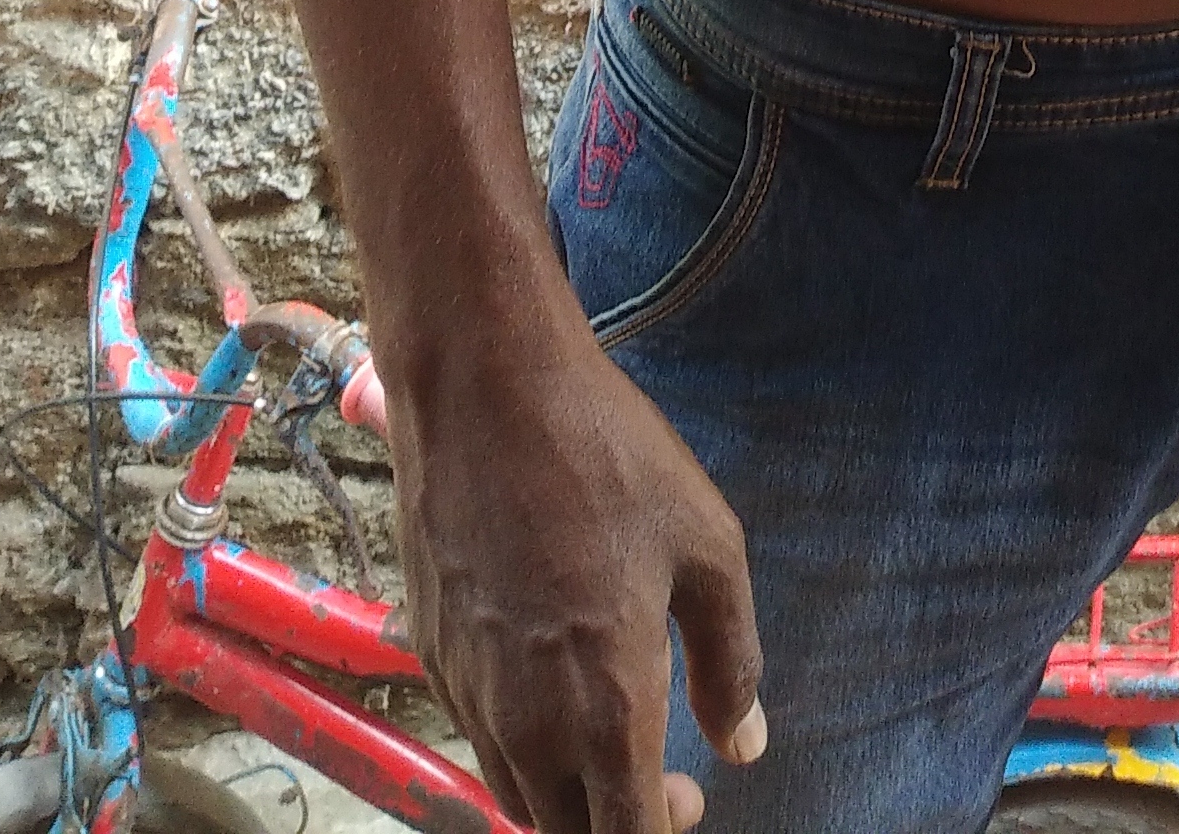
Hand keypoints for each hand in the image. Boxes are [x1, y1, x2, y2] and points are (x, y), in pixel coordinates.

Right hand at [390, 275, 765, 833]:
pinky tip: (552, 681)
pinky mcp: (433, 660)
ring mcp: (470, 696)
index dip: (662, 831)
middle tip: (661, 778)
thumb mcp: (707, 545)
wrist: (484, 390)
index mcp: (606, 708)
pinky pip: (479, 739)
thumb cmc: (607, 457)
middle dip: (614, 825)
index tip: (691, 798)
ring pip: (517, 797)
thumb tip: (745, 744)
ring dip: (566, 795)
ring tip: (609, 738)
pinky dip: (520, 746)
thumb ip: (732, 661)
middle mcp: (528, 725)